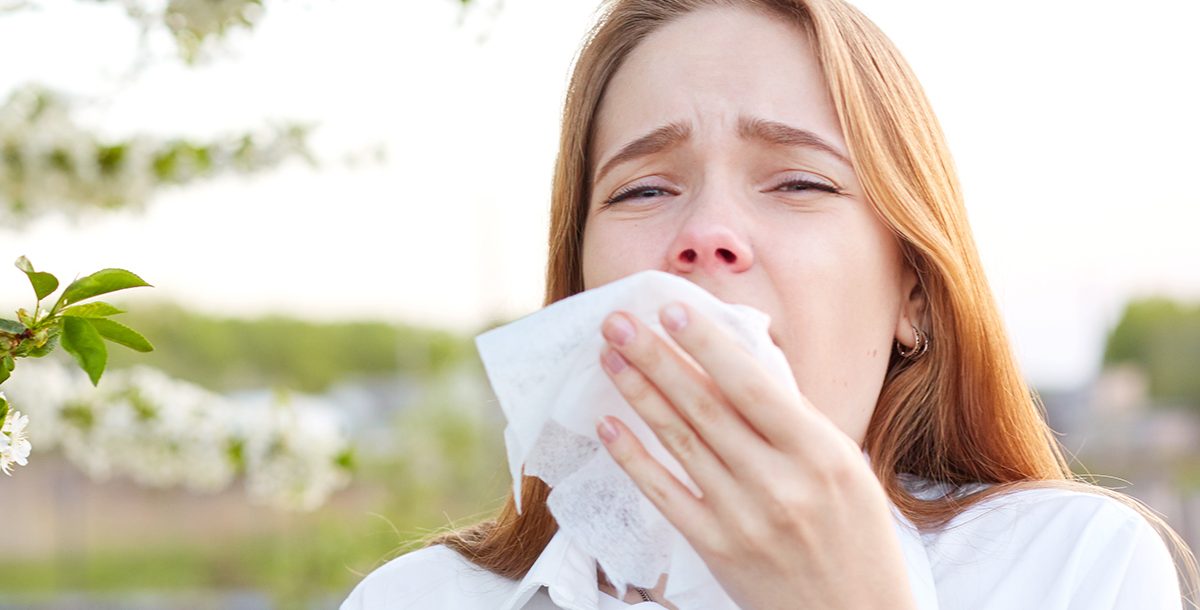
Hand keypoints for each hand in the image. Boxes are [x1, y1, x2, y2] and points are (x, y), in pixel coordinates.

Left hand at [595, 301, 916, 609]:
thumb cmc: (856, 537)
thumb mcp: (846, 468)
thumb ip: (794, 421)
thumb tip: (736, 364)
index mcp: (821, 455)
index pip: (752, 386)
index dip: (707, 345)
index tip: (672, 309)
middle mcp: (781, 484)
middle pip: (705, 407)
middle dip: (657, 357)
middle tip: (619, 320)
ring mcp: (744, 518)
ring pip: (679, 443)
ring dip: (639, 395)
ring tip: (610, 357)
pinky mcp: (717, 549)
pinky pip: (665, 494)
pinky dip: (634, 458)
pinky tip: (609, 426)